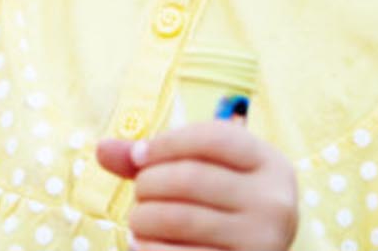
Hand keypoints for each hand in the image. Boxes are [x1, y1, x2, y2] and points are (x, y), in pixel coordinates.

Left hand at [96, 121, 298, 250]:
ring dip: (145, 218)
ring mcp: (265, 241)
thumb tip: (101, 150)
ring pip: (183, 218)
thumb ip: (154, 158)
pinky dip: (153, 249)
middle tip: (138, 194)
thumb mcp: (202, 169)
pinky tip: (141, 244)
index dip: (164, 143)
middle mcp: (275, 202)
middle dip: (149, 183)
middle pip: (191, 177)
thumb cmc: (221, 204)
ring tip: (136, 221)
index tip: (138, 156)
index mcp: (269, 163)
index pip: (210, 137)